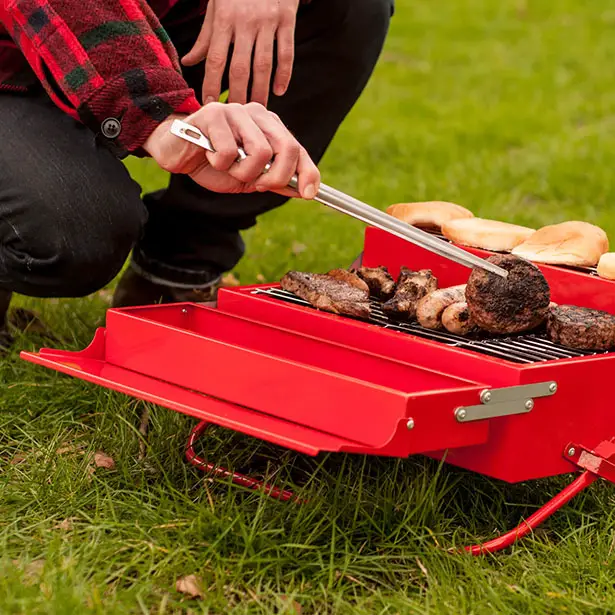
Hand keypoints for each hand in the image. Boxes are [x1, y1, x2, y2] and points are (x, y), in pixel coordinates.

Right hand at [143, 102, 319, 198]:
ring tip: (227, 167)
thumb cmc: (214, 164)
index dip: (307, 172)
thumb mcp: (249, 177)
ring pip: (260, 152)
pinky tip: (210, 156)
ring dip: (243, 172)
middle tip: (259, 185)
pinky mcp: (213, 114)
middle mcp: (257, 114)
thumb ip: (274, 181)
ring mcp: (236, 111)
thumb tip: (304, 190)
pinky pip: (229, 151)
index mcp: (269, 127)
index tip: (309, 193)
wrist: (177, 153)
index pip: (297, 149)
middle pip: (287, 148)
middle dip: (277, 177)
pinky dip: (220, 163)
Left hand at [181, 0, 299, 106]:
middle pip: (240, 67)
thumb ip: (206, 37)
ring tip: (257, 109)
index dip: (212, 85)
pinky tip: (279, 91)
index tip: (211, 105)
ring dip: (260, 90)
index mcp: (224, 19)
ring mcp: (267, 21)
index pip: (216, 59)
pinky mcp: (287, 19)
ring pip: (263, 64)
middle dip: (238, 94)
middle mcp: (245, 21)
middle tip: (237, 115)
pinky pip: (286, 52)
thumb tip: (189, 62)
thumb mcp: (216, 6)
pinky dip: (284, 74)